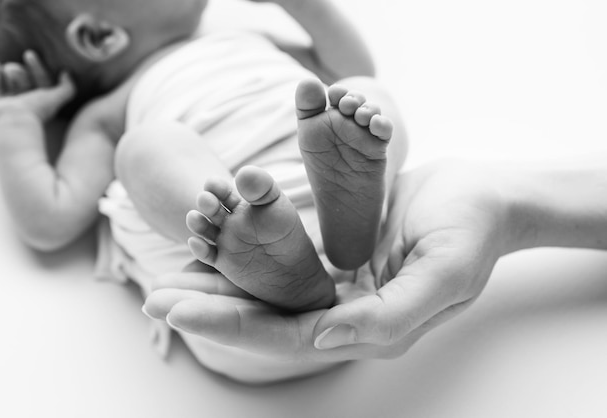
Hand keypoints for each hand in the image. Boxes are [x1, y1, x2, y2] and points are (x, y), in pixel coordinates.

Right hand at [0, 50, 74, 121]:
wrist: (14, 119)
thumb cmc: (36, 108)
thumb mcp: (56, 97)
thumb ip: (67, 88)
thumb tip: (67, 73)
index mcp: (44, 99)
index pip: (42, 79)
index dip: (38, 67)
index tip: (31, 55)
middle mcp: (31, 100)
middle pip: (28, 79)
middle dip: (25, 69)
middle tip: (20, 58)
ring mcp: (16, 101)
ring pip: (14, 81)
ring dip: (12, 72)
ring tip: (10, 69)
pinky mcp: (3, 102)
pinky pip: (0, 86)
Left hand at [143, 160, 512, 360]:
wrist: (484, 197)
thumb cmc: (470, 229)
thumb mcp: (443, 273)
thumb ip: (390, 315)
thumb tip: (326, 337)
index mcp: (368, 327)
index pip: (285, 337)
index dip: (229, 326)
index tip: (176, 310)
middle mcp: (346, 315)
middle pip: (265, 320)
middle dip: (209, 311)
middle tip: (154, 299)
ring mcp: (339, 287)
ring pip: (267, 294)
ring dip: (218, 287)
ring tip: (170, 277)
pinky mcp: (335, 257)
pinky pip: (281, 264)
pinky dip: (245, 260)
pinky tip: (215, 249)